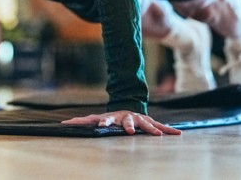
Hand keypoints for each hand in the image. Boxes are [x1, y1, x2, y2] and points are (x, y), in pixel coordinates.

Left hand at [61, 111, 181, 135]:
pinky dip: (168, 130)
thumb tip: (62, 124)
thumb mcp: (96, 118)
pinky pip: (161, 126)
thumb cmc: (110, 118)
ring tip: (158, 135)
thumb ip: (81, 122)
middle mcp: (127, 117)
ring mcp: (140, 119)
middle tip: (130, 131)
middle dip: (130, 126)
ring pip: (146, 124)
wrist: (128, 104)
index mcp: (113, 118)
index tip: (102, 127)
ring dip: (152, 130)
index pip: (107, 120)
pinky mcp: (150, 121)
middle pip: (128, 122)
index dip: (104, 123)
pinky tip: (178, 134)